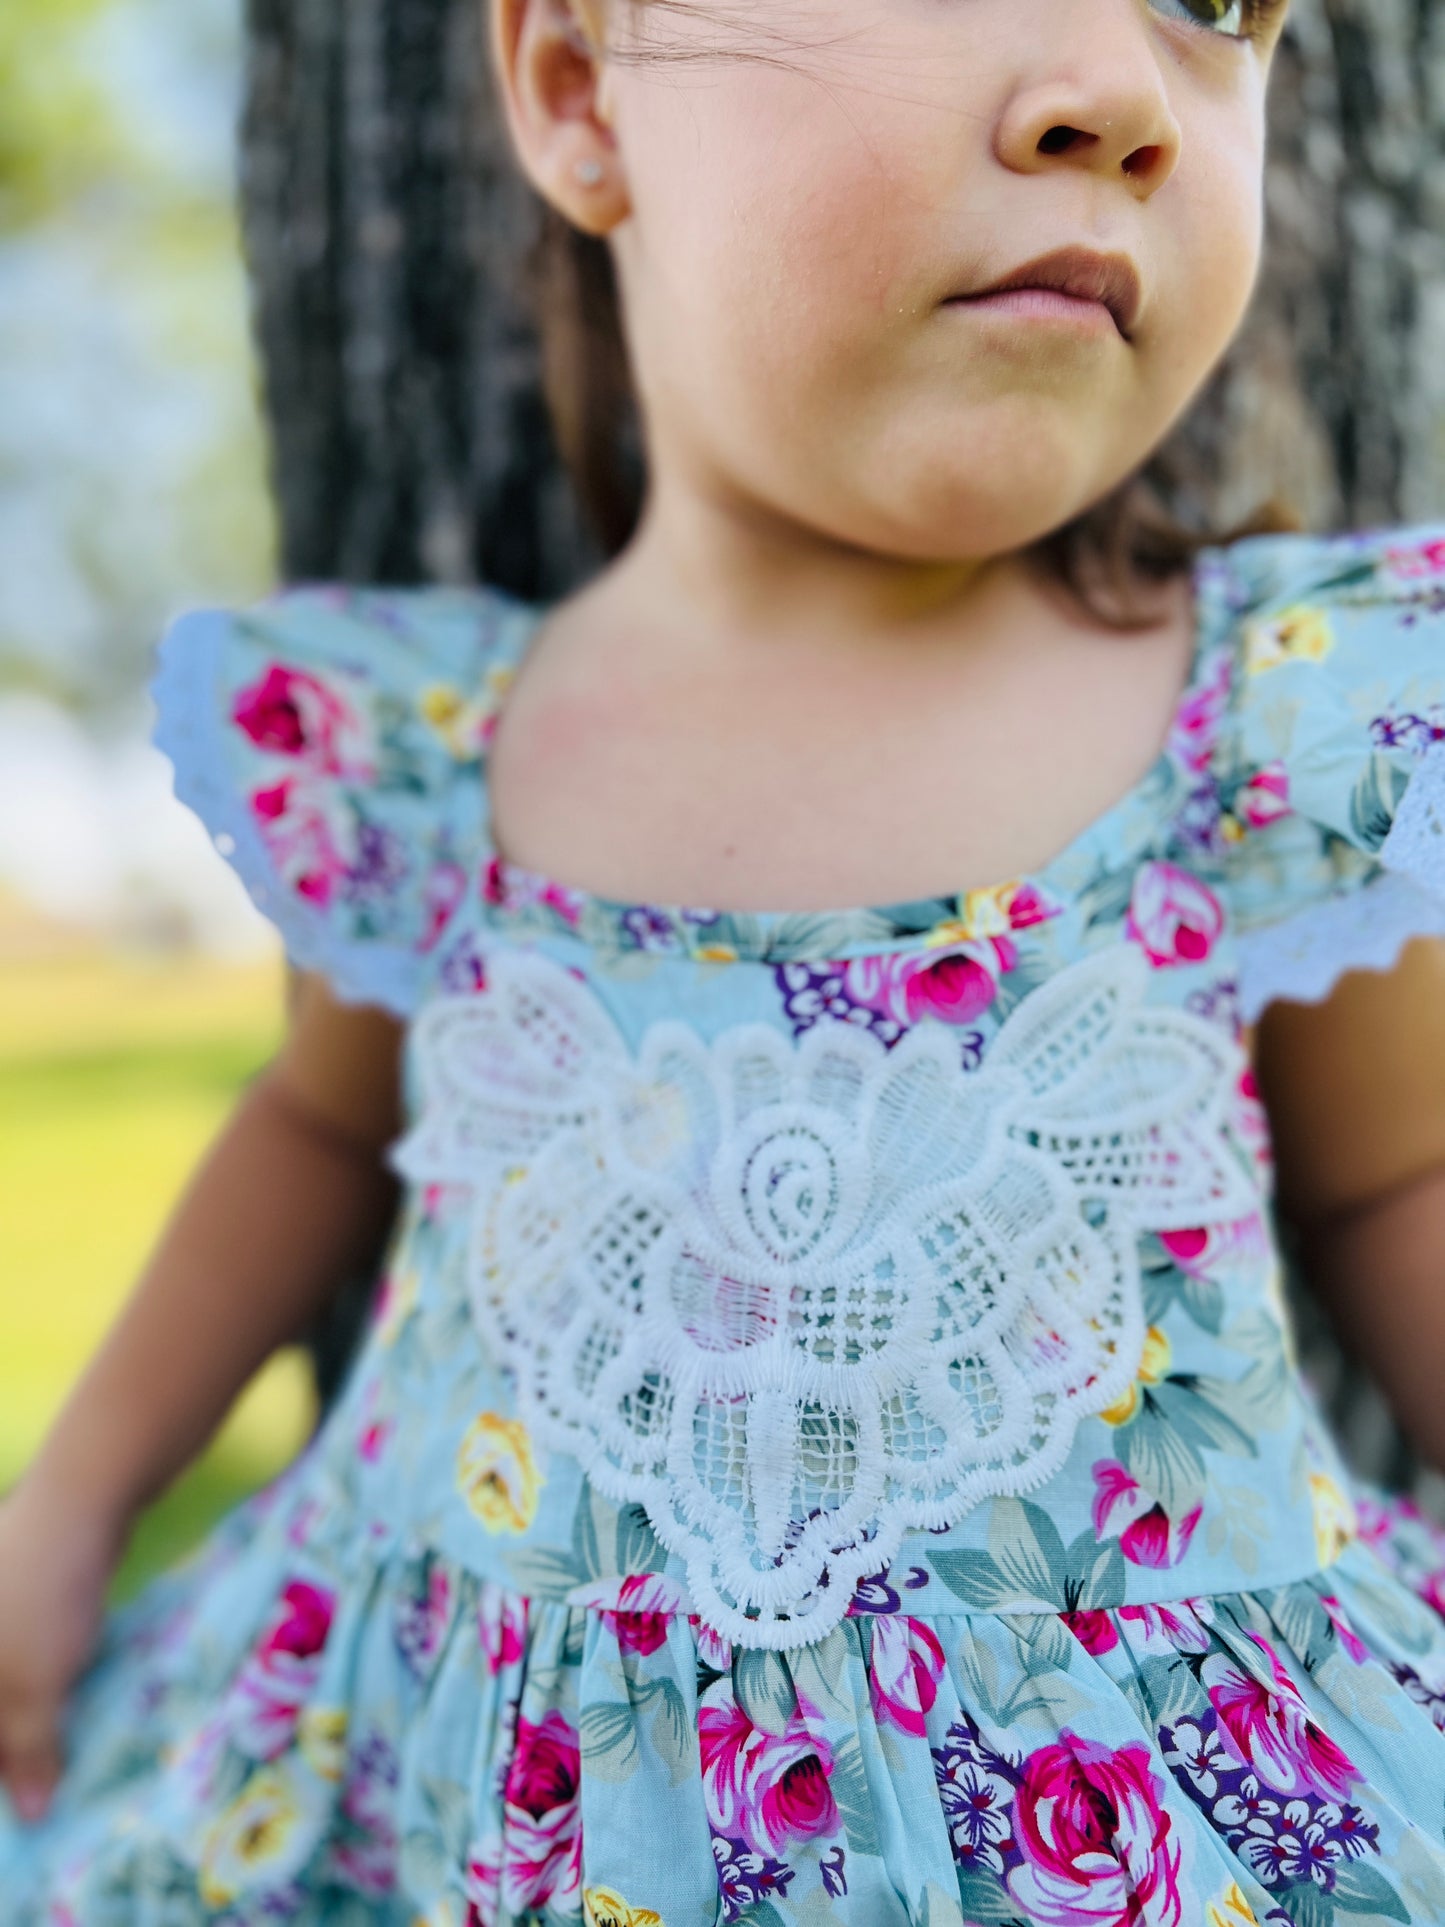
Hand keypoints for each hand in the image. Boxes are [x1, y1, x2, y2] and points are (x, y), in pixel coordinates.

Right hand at [0, 1476, 125, 1823]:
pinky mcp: (16, 1605)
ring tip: (55, 1771)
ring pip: (2, 1693)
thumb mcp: (34, 1686)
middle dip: (9, 1756)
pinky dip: (39, 1693)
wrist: (83, 1500)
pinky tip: (66, 1717)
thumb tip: (32, 1814)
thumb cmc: (41, 1592)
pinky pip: (20, 1665)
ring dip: (25, 1730)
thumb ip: (28, 1752)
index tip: (18, 1812)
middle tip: (40, 1800)